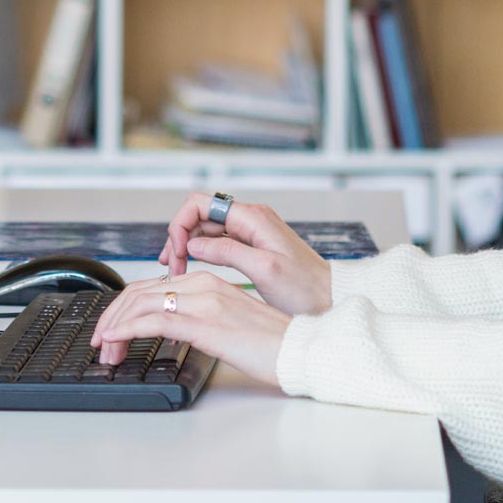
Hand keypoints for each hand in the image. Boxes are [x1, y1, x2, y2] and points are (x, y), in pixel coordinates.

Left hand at [90, 272, 290, 385]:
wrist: (299, 351)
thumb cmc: (271, 343)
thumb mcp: (229, 323)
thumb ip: (201, 319)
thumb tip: (175, 331)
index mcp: (210, 282)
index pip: (152, 286)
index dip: (124, 306)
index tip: (112, 329)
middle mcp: (204, 285)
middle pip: (140, 291)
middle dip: (112, 315)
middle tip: (101, 340)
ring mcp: (204, 302)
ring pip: (141, 303)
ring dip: (114, 326)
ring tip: (104, 347)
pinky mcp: (205, 324)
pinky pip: (154, 321)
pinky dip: (127, 329)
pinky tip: (116, 339)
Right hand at [156, 193, 331, 315]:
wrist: (330, 299)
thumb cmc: (305, 288)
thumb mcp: (264, 269)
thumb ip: (227, 252)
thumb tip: (194, 244)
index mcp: (253, 218)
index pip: (200, 203)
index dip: (181, 224)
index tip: (178, 252)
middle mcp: (251, 219)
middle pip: (200, 215)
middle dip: (180, 237)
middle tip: (172, 266)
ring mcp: (251, 233)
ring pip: (206, 229)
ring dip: (188, 246)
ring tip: (177, 269)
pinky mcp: (253, 247)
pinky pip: (218, 242)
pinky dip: (201, 253)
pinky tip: (194, 268)